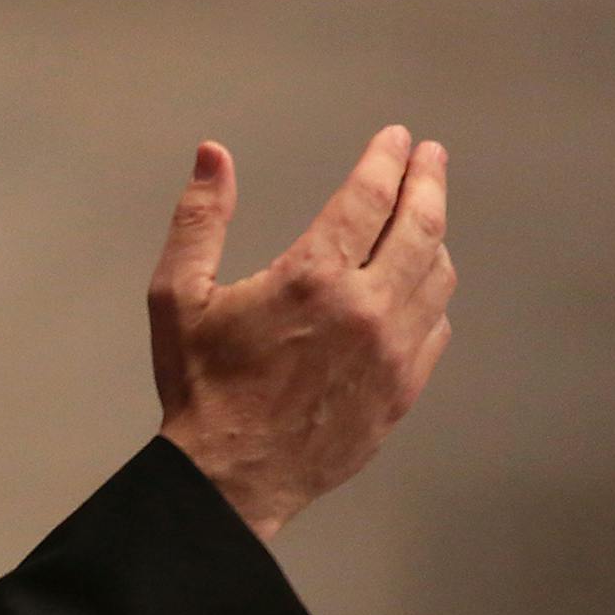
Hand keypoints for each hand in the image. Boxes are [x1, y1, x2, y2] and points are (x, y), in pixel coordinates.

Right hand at [148, 126, 455, 537]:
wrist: (231, 475)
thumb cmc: (200, 385)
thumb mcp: (177, 296)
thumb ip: (199, 219)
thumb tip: (212, 154)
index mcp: (312, 278)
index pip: (368, 198)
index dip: (386, 160)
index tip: (397, 139)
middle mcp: (366, 307)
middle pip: (420, 226)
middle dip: (429, 182)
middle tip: (431, 157)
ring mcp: (393, 351)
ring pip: (437, 275)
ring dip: (435, 234)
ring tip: (427, 213)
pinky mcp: (404, 388)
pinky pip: (436, 326)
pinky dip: (434, 292)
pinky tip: (422, 283)